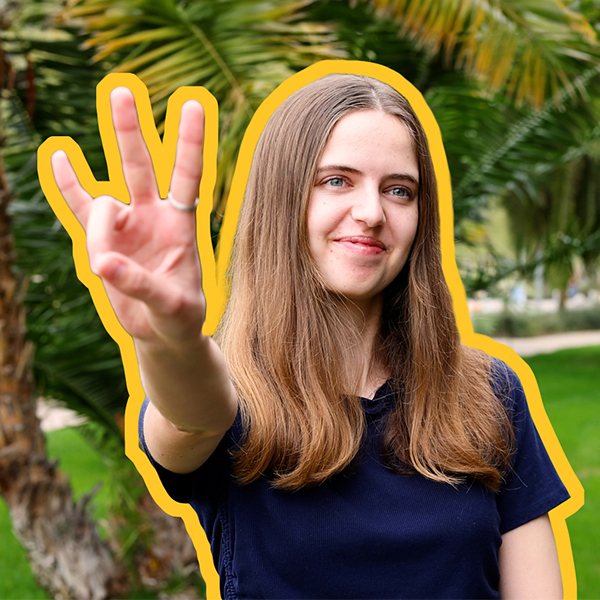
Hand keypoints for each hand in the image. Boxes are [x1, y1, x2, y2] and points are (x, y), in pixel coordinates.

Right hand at [51, 87, 206, 344]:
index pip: (188, 176)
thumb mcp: (172, 305)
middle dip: (131, 132)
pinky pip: (80, 209)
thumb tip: (103, 264)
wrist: (162, 330)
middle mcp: (154, 215)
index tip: (192, 103)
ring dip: (96, 208)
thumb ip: (142, 284)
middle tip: (123, 90)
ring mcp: (127, 225)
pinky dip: (68, 186)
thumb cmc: (180, 315)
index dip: (190, 142)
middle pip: (141, 166)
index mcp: (182, 224)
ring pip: (105, 197)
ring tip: (88, 223)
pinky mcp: (104, 241)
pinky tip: (58, 158)